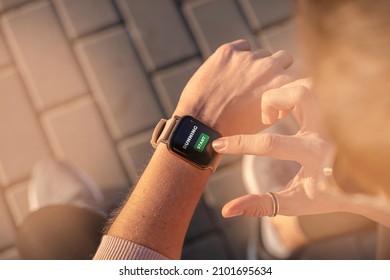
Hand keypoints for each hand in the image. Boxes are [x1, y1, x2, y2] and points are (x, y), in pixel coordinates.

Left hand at [173, 40, 293, 135]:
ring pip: (260, 53)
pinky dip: (238, 57)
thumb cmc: (235, 127)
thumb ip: (284, 102)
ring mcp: (248, 57)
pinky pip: (241, 47)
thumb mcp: (268, 120)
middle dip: (276, 67)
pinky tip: (229, 72)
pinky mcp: (228, 51)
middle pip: (283, 57)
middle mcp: (269, 67)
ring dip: (255, 64)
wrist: (202, 125)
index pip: (300, 71)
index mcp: (283, 84)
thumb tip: (290, 90)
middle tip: (262, 81)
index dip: (291, 78)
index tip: (283, 83)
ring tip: (241, 81)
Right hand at [212, 78, 348, 216]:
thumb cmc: (325, 197)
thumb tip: (227, 210)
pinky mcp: (332, 113)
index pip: (270, 144)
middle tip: (265, 121)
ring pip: (308, 85)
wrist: (361, 191)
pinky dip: (294, 95)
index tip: (219, 144)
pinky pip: (313, 91)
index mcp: (315, 155)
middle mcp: (326, 131)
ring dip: (284, 95)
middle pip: (299, 94)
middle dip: (271, 101)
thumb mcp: (292, 204)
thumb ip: (260, 205)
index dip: (239, 144)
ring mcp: (332, 118)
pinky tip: (288, 112)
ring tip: (276, 116)